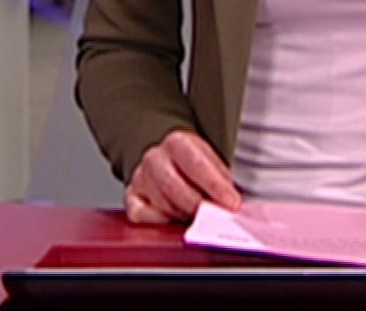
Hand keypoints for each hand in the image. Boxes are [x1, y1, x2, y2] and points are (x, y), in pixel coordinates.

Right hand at [124, 128, 243, 224]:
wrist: (168, 160)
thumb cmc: (194, 165)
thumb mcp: (212, 163)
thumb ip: (221, 180)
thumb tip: (234, 202)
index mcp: (177, 143)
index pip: (196, 164)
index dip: (215, 185)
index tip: (232, 202)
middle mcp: (155, 158)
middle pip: (174, 187)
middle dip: (197, 205)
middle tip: (215, 217)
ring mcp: (140, 179)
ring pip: (162, 204)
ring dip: (183, 215)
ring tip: (199, 217)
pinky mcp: (131, 198)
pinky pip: (141, 216)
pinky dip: (159, 221)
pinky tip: (172, 220)